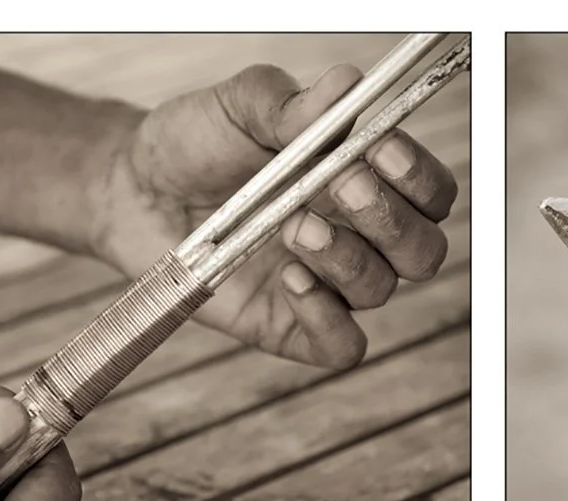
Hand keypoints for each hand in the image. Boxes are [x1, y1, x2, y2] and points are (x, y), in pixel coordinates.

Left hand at [91, 61, 457, 369]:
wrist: (136, 190)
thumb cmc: (198, 143)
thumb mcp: (240, 107)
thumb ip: (292, 104)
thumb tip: (346, 88)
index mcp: (368, 181)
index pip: (431, 196)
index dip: (420, 180)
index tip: (381, 150)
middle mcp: (361, 240)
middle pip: (423, 252)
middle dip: (391, 221)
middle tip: (343, 186)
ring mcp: (331, 287)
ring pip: (381, 290)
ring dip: (345, 256)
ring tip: (292, 224)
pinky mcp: (296, 328)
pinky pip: (343, 345)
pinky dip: (326, 317)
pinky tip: (289, 280)